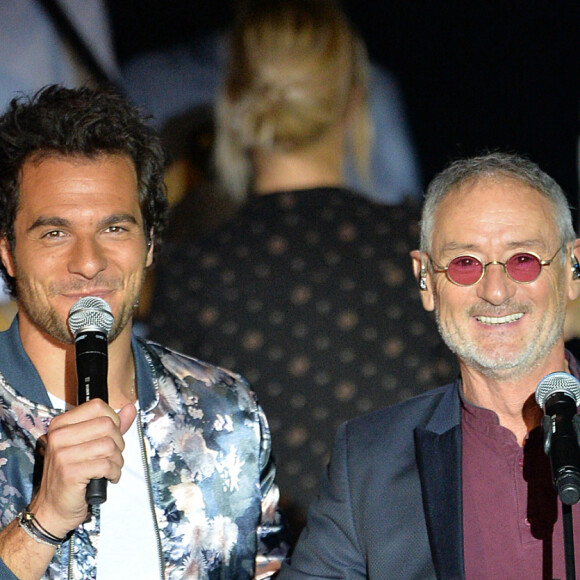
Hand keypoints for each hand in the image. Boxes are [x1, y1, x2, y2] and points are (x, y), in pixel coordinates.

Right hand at [29, 399, 136, 537]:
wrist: (53, 508)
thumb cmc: (74, 474)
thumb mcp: (91, 444)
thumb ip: (112, 425)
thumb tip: (131, 408)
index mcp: (61, 423)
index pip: (97, 406)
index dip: (113, 420)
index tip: (111, 436)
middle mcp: (59, 436)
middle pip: (107, 425)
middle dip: (118, 442)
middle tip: (112, 456)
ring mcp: (62, 454)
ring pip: (109, 445)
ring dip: (117, 460)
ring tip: (110, 468)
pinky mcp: (69, 473)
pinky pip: (106, 465)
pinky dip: (114, 473)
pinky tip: (108, 478)